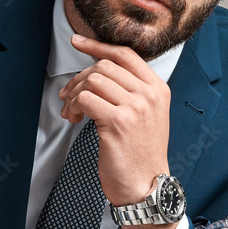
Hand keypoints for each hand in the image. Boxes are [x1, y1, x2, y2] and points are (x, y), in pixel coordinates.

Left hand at [58, 33, 170, 205]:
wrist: (146, 186)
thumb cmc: (141, 155)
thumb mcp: (147, 116)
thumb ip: (131, 92)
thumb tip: (97, 73)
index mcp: (158, 89)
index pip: (125, 54)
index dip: (97, 45)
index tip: (78, 42)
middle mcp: (149, 95)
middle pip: (104, 66)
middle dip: (79, 78)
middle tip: (69, 95)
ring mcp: (135, 107)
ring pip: (92, 80)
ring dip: (74, 94)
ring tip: (71, 111)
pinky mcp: (118, 122)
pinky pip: (86, 99)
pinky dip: (74, 106)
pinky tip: (75, 119)